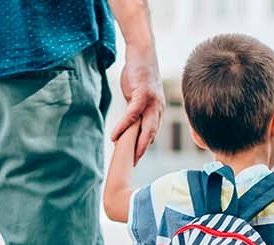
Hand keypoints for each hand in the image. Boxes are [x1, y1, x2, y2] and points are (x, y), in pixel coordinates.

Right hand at [110, 47, 164, 162]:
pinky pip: (132, 115)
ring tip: (127, 156)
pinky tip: (114, 135)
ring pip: (145, 128)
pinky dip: (123, 126)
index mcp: (158, 109)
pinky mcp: (143, 94)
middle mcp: (158, 107)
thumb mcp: (138, 94)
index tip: (136, 158)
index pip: (152, 132)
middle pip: (151, 135)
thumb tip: (129, 120)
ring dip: (136, 143)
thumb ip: (136, 108)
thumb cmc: (138, 72)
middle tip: (134, 164)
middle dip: (143, 151)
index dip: (144, 146)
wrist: (142, 51)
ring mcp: (152, 101)